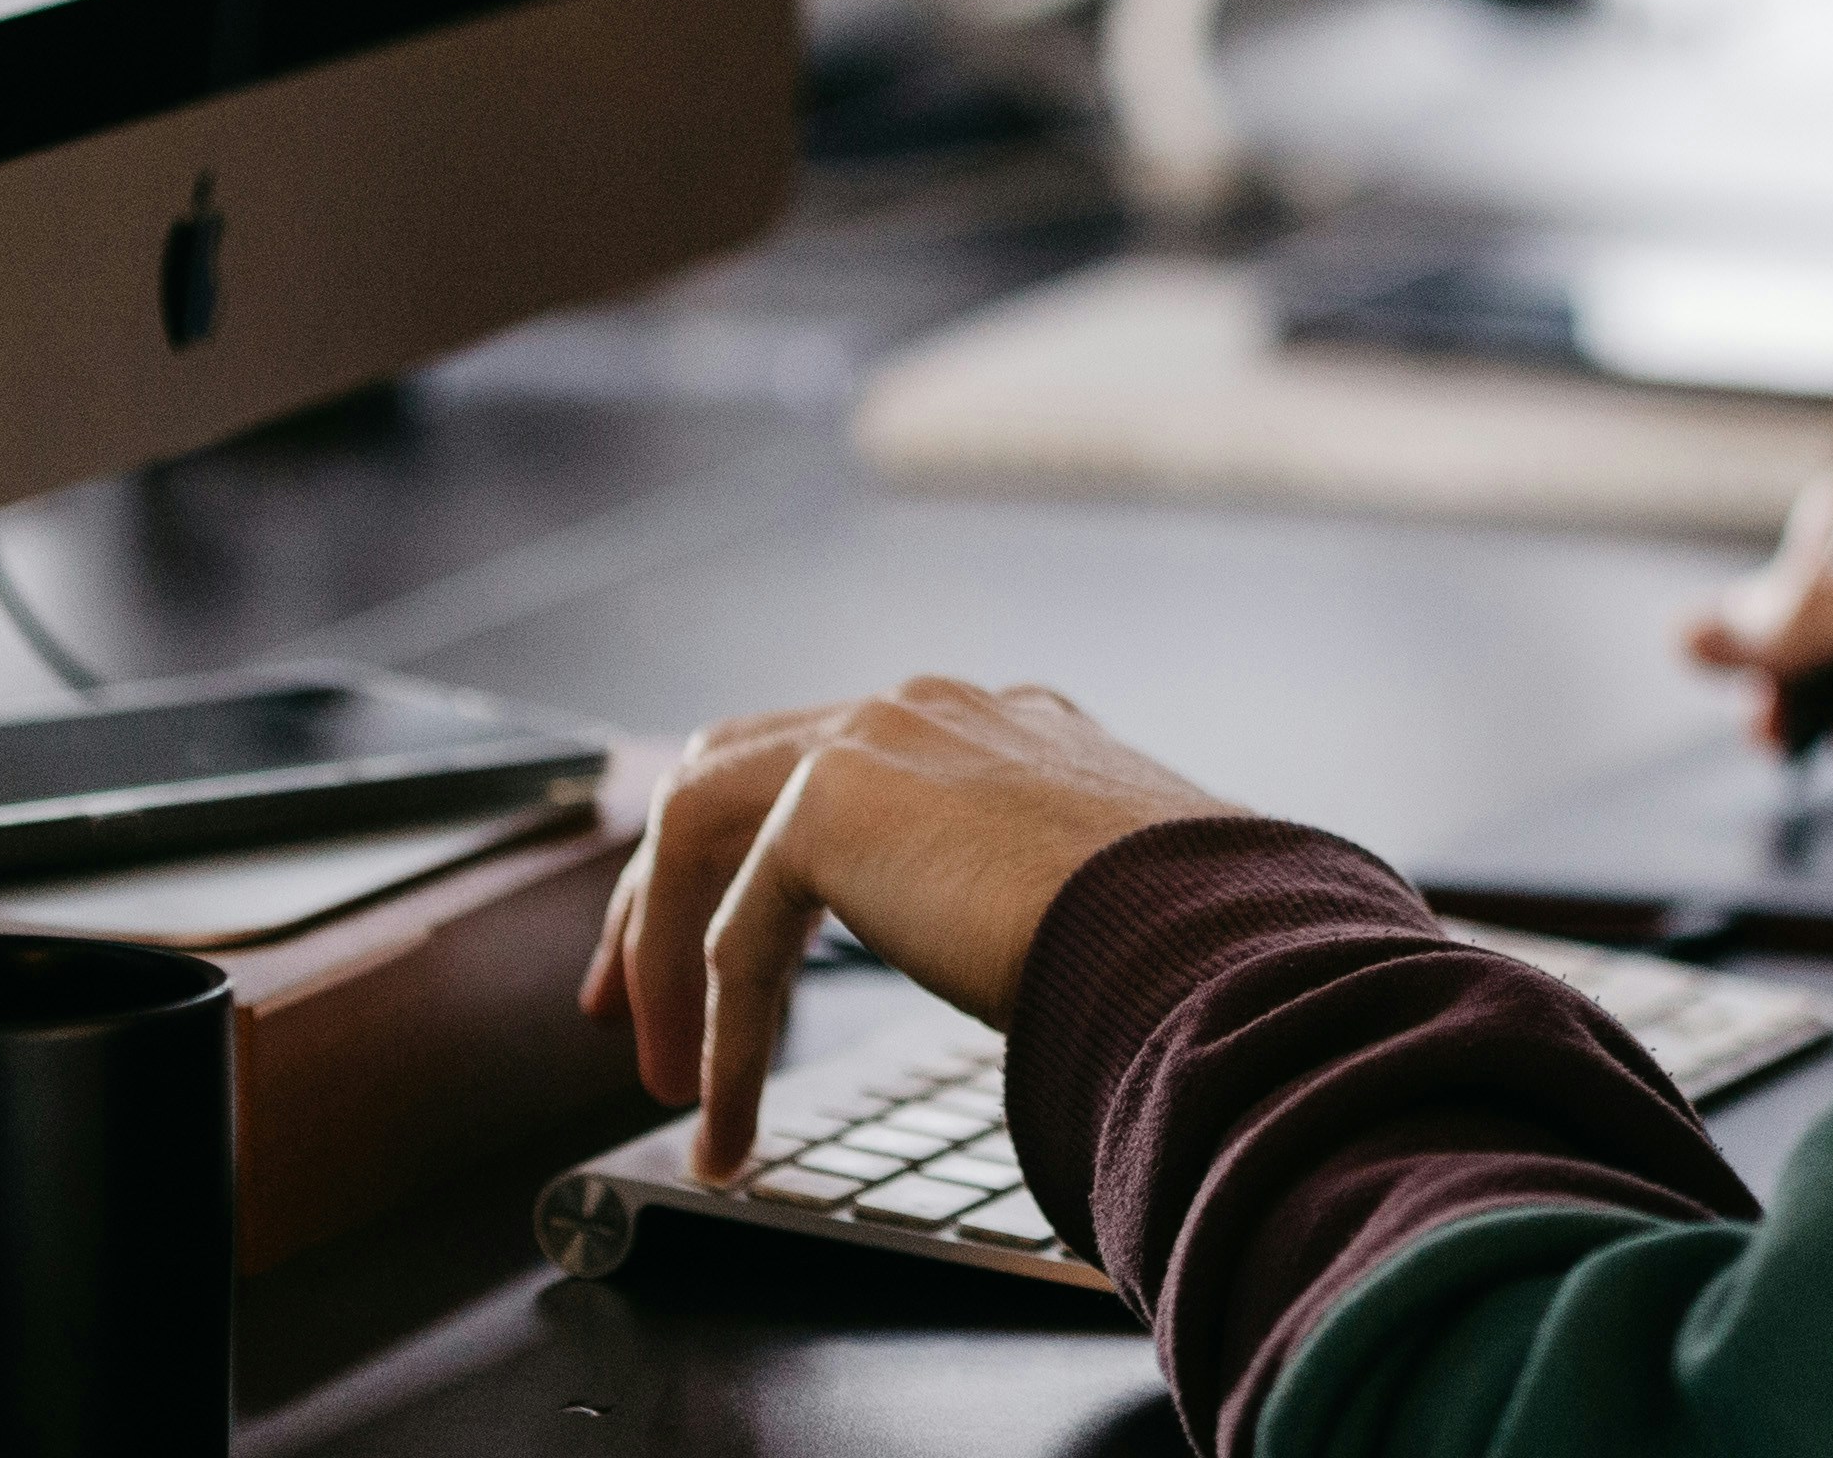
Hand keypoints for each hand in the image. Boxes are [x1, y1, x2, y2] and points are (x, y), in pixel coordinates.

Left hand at [576, 679, 1233, 1181]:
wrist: (1208, 930)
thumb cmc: (1190, 939)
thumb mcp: (1096, 900)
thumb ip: (1030, 900)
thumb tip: (1024, 969)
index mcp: (995, 726)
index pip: (831, 762)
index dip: (754, 858)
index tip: (720, 953)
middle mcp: (926, 710)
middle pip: (729, 769)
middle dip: (660, 888)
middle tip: (624, 999)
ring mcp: (876, 734)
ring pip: (703, 834)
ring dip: (668, 964)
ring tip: (663, 1083)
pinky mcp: (833, 797)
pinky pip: (734, 931)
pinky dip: (719, 1034)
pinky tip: (728, 1123)